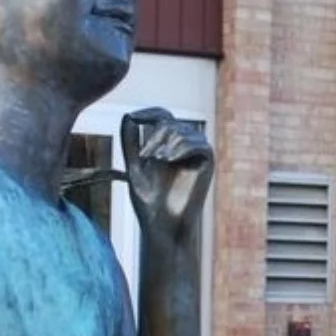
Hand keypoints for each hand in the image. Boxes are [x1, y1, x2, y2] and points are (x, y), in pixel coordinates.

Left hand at [122, 108, 213, 241]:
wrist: (161, 223)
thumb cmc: (148, 198)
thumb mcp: (133, 165)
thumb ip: (130, 141)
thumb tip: (128, 115)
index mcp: (168, 142)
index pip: (162, 115)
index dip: (148, 113)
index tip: (133, 118)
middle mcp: (185, 144)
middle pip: (170, 123)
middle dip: (154, 137)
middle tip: (144, 157)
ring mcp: (197, 152)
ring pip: (182, 132)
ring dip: (165, 143)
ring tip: (155, 161)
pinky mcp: (208, 162)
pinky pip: (198, 144)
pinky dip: (182, 148)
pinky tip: (168, 159)